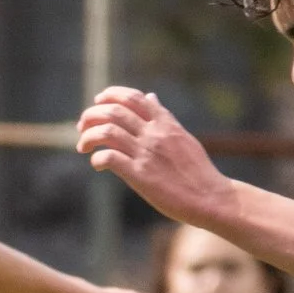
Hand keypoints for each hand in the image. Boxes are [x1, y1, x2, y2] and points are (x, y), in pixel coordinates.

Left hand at [76, 87, 235, 225]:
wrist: (211, 198)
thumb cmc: (197, 171)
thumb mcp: (182, 136)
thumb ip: (164, 117)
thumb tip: (151, 97)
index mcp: (165, 123)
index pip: (133, 97)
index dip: (110, 95)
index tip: (98, 101)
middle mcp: (154, 134)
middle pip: (114, 111)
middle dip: (92, 115)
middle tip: (82, 126)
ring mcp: (147, 153)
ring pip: (108, 131)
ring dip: (89, 136)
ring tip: (83, 146)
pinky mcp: (141, 175)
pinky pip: (110, 158)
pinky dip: (98, 158)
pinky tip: (98, 164)